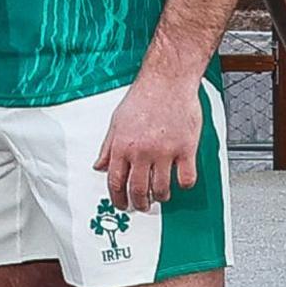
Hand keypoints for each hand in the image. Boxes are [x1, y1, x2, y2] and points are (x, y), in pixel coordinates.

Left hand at [95, 71, 201, 213]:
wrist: (167, 81)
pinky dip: (184, 184)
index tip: (122, 204)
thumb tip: (99, 165)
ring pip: (161, 189)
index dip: (118, 198)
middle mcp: (142, 151)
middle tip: (142, 205)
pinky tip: (181, 180)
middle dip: (139, 203)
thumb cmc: (143, 97)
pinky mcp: (186, 149)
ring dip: (160, 197)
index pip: (115, 181)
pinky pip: (186, 178)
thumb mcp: (116, 121)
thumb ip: (108, 147)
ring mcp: (165, 152)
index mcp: (123, 145)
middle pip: (138, 190)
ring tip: (161, 195)